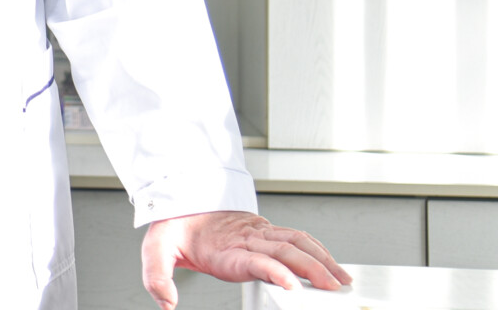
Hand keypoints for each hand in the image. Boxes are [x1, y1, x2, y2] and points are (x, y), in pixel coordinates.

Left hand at [140, 211, 352, 309]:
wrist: (178, 199)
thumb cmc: (173, 226)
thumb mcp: (155, 249)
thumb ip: (157, 277)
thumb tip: (167, 304)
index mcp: (224, 248)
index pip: (255, 259)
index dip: (274, 271)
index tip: (292, 285)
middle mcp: (246, 239)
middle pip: (285, 251)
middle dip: (312, 269)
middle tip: (333, 288)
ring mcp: (257, 233)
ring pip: (296, 242)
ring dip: (321, 259)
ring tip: (342, 279)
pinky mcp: (264, 231)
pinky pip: (295, 237)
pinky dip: (316, 249)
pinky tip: (330, 263)